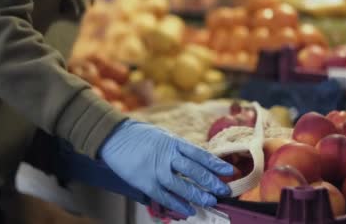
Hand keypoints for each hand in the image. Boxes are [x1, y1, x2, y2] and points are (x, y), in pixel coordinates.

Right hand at [99, 120, 232, 216]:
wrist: (116, 138)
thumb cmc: (142, 136)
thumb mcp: (164, 136)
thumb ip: (180, 149)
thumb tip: (200, 161)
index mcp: (174, 142)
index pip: (200, 154)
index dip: (215, 164)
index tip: (229, 171)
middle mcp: (167, 156)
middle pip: (193, 170)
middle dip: (211, 181)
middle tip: (224, 190)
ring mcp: (155, 170)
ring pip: (180, 185)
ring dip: (197, 195)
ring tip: (210, 201)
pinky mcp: (145, 182)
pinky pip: (164, 196)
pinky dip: (177, 204)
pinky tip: (189, 209)